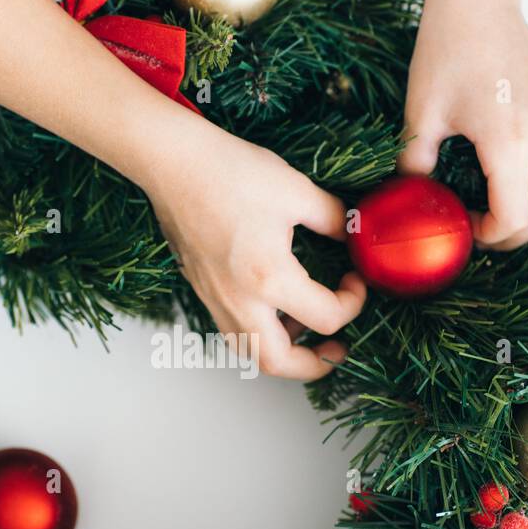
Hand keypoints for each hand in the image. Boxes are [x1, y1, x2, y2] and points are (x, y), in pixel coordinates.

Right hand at [144, 126, 365, 379]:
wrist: (172, 164)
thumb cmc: (229, 172)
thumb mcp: (297, 190)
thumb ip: (333, 218)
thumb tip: (352, 234)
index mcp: (268, 278)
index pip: (325, 318)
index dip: (353, 303)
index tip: (355, 280)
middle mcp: (238, 300)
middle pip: (278, 362)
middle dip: (314, 364)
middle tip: (336, 349)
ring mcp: (215, 299)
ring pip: (249, 352)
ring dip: (283, 353)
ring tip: (304, 330)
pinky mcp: (202, 290)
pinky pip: (232, 331)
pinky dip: (257, 334)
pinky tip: (272, 309)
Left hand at [399, 0, 527, 247]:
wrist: (477, 4)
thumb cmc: (445, 53)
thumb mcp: (419, 116)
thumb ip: (415, 167)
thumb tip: (412, 203)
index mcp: (509, 142)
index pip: (513, 218)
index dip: (489, 236)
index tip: (467, 229)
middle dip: (512, 233)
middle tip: (484, 227)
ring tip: (526, 212)